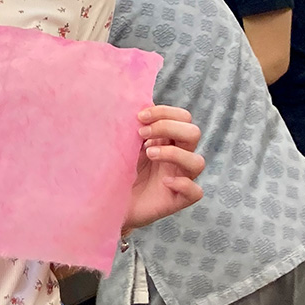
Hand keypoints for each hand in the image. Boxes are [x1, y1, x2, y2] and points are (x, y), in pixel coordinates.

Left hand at [121, 105, 204, 232]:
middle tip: (141, 135)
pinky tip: (164, 182)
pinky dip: (183, 184)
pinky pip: (196, 191)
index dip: (165, 113)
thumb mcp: (122, 145)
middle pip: (193, 133)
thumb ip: (132, 126)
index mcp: (167, 140)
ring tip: (148, 154)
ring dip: (173, 153)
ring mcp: (179, 178)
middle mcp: (177, 158)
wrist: (106, 202)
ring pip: (198, 161)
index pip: (182, 118)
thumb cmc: (114, 170)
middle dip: (168, 127)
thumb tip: (137, 102)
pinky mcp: (177, 200)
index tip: (140, 117)